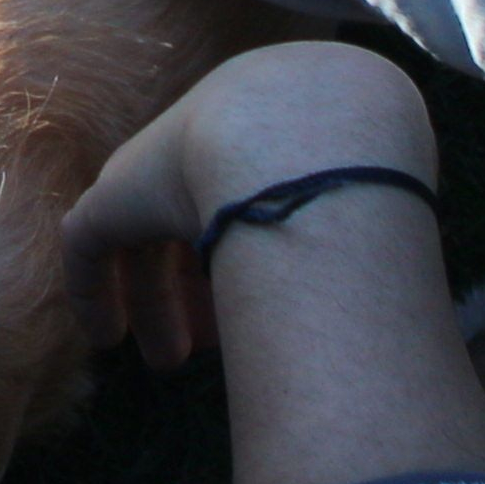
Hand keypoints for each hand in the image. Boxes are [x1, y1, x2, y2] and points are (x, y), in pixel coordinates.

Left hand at [60, 41, 441, 370]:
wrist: (314, 137)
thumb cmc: (357, 166)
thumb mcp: (379, 180)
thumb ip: (367, 216)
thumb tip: (392, 271)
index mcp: (268, 121)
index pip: (249, 193)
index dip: (253, 250)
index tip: (267, 301)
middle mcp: (210, 134)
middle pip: (193, 214)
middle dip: (200, 284)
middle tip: (209, 343)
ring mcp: (159, 162)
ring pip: (143, 236)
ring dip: (156, 303)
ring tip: (168, 361)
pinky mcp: (113, 193)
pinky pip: (92, 244)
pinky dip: (95, 291)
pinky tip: (105, 337)